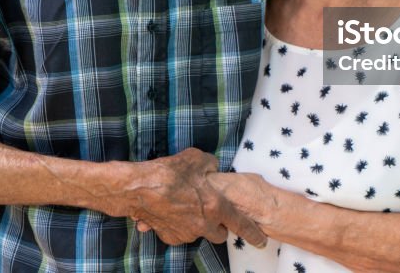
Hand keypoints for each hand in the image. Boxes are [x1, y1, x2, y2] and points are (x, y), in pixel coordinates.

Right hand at [120, 148, 265, 246]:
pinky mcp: (170, 236)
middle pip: (220, 234)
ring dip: (198, 224)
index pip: (241, 224)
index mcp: (216, 206)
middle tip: (212, 212)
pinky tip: (172, 210)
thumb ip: (210, 165)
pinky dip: (180, 225)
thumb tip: (213, 167)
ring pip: (199, 233)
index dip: (253, 233)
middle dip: (220, 226)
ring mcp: (186, 233)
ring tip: (186, 206)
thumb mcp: (195, 159)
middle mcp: (203, 224)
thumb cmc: (168, 173)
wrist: (138, 189)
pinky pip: (181, 233)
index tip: (261, 239)